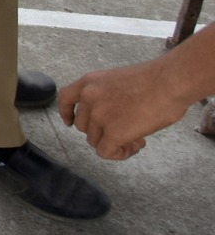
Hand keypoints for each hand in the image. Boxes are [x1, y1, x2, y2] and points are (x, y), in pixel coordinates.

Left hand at [60, 60, 189, 159]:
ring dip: (114, 144)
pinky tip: (134, 146)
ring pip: (95, 140)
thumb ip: (107, 97)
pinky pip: (106, 152)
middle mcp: (89, 98)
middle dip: (103, 132)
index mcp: (90, 82)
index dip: (67, 113)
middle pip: (83, 126)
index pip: (65, 98)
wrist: (169, 82)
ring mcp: (99, 116)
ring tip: (136, 139)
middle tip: (127, 131)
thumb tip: (114, 117)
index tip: (70, 123)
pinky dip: (119, 154)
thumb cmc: (155, 80)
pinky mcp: (113, 133)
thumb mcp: (118, 80)